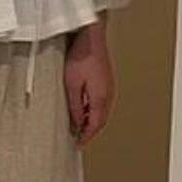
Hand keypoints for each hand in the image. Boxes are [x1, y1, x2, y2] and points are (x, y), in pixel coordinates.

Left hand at [64, 14, 114, 147]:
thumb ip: (75, 106)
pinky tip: (84, 106)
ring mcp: (109, 87)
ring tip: (78, 124)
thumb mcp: (71, 85)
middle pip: (100, 120)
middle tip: (78, 137)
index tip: (78, 144)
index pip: (94, 126)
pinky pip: (101, 101)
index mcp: (101, 100)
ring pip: (101, 111)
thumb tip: (77, 123)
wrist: (91, 37)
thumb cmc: (81, 57)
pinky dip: (93, 109)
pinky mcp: (106, 80)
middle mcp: (108, 95)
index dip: (86, 137)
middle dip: (90, 130)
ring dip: (91, 120)